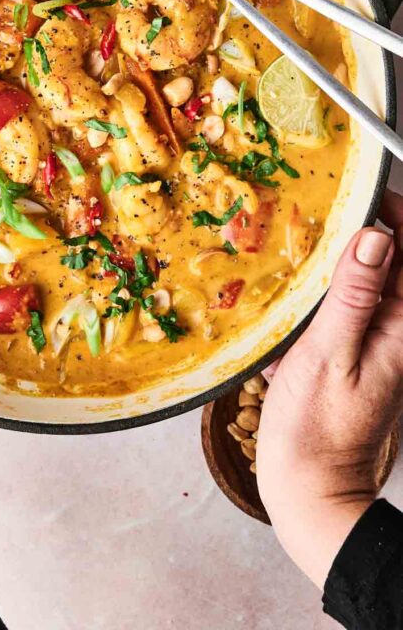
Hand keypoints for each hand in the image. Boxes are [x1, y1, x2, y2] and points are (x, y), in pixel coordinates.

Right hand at [256, 191, 402, 587]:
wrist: (309, 490)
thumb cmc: (315, 432)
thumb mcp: (328, 354)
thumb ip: (353, 295)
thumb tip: (375, 238)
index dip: (395, 216)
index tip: (362, 195)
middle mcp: (399, 332)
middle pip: (392, 262)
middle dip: (360, 233)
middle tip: (319, 215)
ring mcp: (379, 343)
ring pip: (366, 281)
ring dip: (337, 262)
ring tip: (298, 250)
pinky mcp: (357, 354)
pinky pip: (347, 308)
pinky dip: (323, 294)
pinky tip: (293, 299)